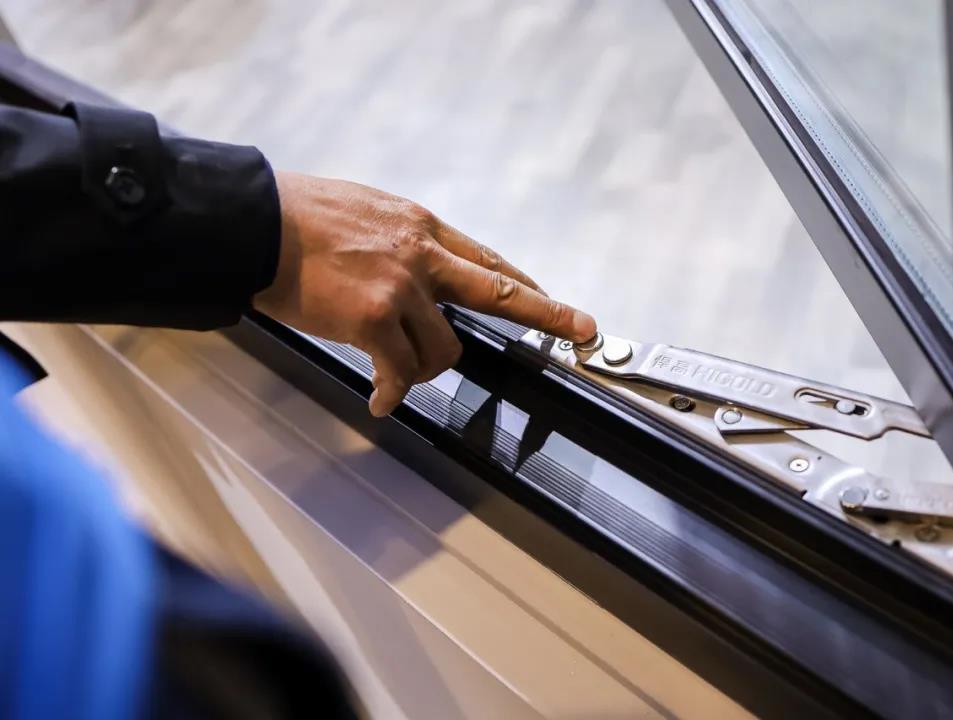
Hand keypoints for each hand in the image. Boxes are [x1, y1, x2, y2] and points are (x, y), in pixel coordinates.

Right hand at [255, 171, 596, 415]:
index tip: (555, 299)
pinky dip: (391, 392)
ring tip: (395, 375)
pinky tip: (379, 400)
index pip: (487, 260)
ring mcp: (401, 288)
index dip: (525, 284)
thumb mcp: (365, 211)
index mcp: (421, 226)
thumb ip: (399, 241)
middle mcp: (421, 254)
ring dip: (424, 369)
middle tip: (583, 329)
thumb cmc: (297, 216)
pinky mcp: (374, 319)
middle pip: (499, 291)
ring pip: (445, 349)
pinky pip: (399, 372)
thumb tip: (413, 272)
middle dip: (549, 313)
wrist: (253, 221)